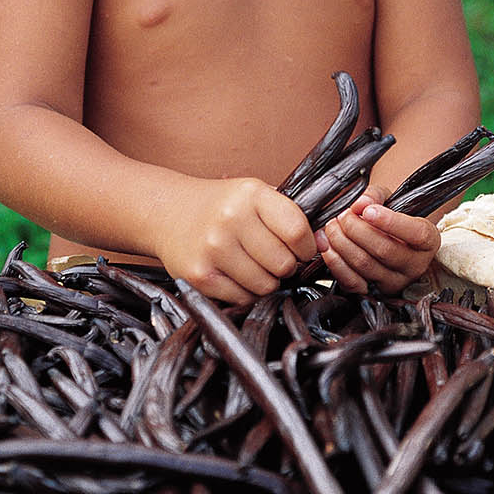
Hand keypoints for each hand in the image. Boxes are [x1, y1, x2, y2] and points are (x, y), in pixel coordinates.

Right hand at [154, 177, 317, 303]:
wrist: (167, 213)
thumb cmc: (220, 208)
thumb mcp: (253, 196)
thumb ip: (289, 217)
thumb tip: (326, 244)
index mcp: (251, 195)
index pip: (298, 230)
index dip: (306, 246)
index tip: (299, 248)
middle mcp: (231, 219)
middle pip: (284, 264)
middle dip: (284, 266)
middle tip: (270, 257)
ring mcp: (214, 249)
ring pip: (266, 285)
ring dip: (265, 281)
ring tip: (250, 264)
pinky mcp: (200, 276)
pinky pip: (243, 298)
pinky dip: (245, 292)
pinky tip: (234, 274)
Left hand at [314, 184, 439, 294]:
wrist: (386, 240)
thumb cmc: (390, 218)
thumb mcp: (389, 200)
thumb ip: (376, 195)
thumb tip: (361, 203)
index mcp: (428, 241)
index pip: (417, 234)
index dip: (390, 222)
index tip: (368, 210)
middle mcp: (415, 266)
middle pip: (385, 249)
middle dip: (356, 229)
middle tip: (342, 215)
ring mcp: (394, 282)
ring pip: (365, 264)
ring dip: (341, 242)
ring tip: (332, 226)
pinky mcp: (373, 292)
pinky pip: (351, 281)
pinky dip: (334, 262)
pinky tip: (327, 245)